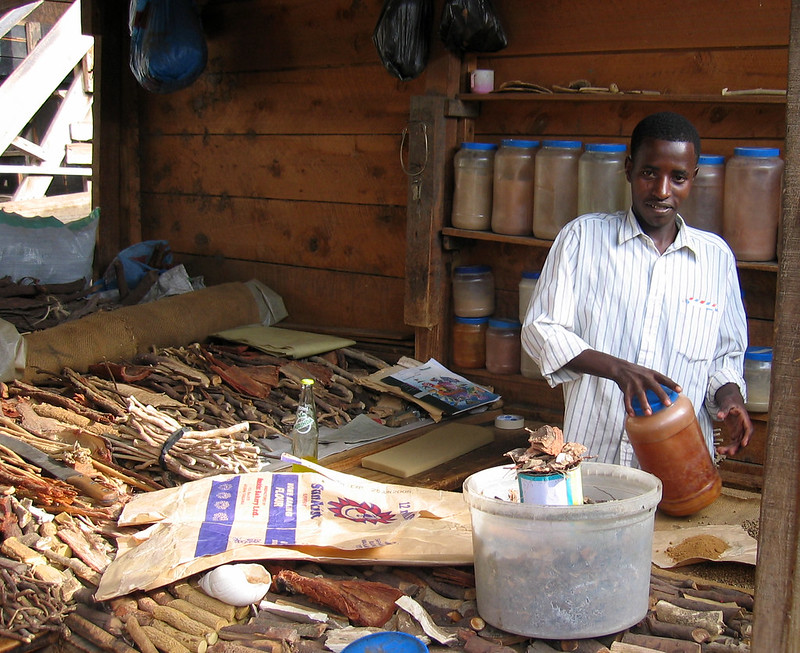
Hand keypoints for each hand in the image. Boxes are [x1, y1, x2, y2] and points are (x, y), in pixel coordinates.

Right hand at [566, 350, 680, 415]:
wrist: (620, 367)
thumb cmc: (638, 373)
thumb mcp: (648, 373)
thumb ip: (657, 382)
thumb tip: (668, 395)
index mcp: (652, 374)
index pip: (664, 379)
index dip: (672, 384)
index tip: (680, 390)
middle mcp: (644, 378)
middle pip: (654, 386)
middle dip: (661, 395)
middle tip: (667, 404)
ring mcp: (635, 383)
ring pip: (641, 394)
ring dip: (644, 404)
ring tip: (649, 413)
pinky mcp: (626, 388)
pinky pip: (627, 399)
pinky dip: (629, 407)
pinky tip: (632, 414)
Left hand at [714, 383, 752, 456]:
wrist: (731, 401)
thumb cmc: (731, 401)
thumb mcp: (727, 403)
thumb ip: (724, 409)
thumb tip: (719, 415)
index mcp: (745, 419)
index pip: (748, 430)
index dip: (747, 437)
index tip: (744, 444)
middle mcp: (744, 427)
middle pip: (743, 439)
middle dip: (737, 447)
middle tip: (730, 453)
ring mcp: (740, 431)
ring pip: (738, 443)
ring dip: (731, 449)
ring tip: (720, 451)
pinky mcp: (735, 434)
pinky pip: (733, 443)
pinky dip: (727, 447)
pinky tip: (719, 449)